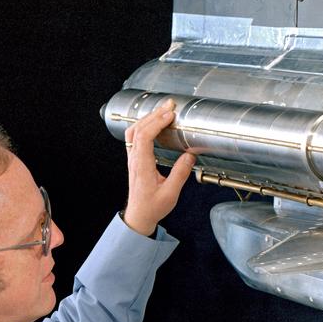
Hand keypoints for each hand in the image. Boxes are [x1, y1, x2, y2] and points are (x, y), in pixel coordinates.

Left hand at [122, 98, 196, 235]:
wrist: (139, 216)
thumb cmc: (152, 207)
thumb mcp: (171, 193)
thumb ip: (180, 173)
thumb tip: (190, 155)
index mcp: (142, 166)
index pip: (145, 137)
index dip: (157, 123)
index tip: (170, 115)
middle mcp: (134, 159)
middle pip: (138, 129)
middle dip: (154, 114)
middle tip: (169, 105)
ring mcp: (132, 158)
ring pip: (134, 130)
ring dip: (148, 118)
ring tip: (163, 110)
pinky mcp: (134, 159)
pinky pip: (135, 136)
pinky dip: (144, 125)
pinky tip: (154, 123)